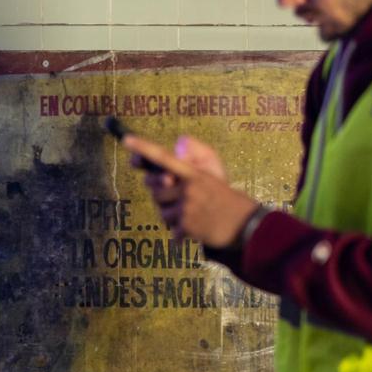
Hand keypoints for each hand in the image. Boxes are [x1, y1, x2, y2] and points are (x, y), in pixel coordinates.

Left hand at [122, 133, 258, 248]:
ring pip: (161, 210)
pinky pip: (170, 228)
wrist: (244, 224)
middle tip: (182, 198)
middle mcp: (188, 188)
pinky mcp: (186, 226)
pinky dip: (179, 231)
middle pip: (155, 190)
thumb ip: (192, 159)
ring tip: (193, 213)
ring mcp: (187, 207)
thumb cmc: (224, 197)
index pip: (165, 157)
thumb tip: (171, 155)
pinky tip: (195, 228)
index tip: (127, 140)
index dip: (144, 148)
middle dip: (163, 194)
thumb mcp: (213, 172)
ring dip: (172, 214)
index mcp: (194, 172)